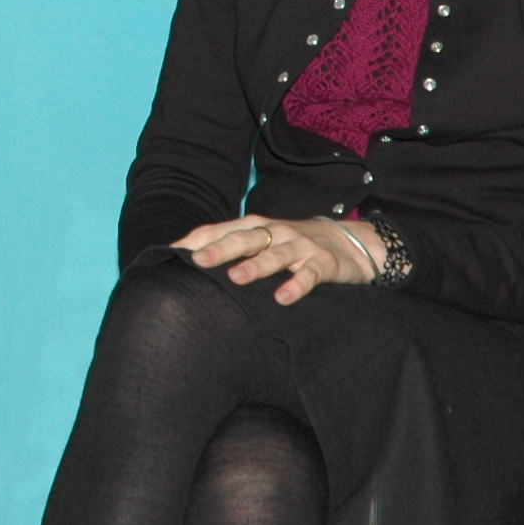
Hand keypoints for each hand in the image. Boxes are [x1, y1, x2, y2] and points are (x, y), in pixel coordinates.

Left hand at [173, 215, 379, 304]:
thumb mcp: (263, 241)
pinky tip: (283, 298)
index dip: (198, 240)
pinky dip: (296, 285)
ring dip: (256, 265)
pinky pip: (309, 275)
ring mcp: (300, 246)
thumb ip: (232, 247)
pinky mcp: (323, 263)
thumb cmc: (294, 243)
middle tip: (199, 261)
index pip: (222, 230)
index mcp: (256, 226)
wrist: (350, 241)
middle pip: (245, 239)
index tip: (173, 253)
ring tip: (237, 277)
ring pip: (275, 255)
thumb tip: (189, 260)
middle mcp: (275, 232)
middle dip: (221, 249)